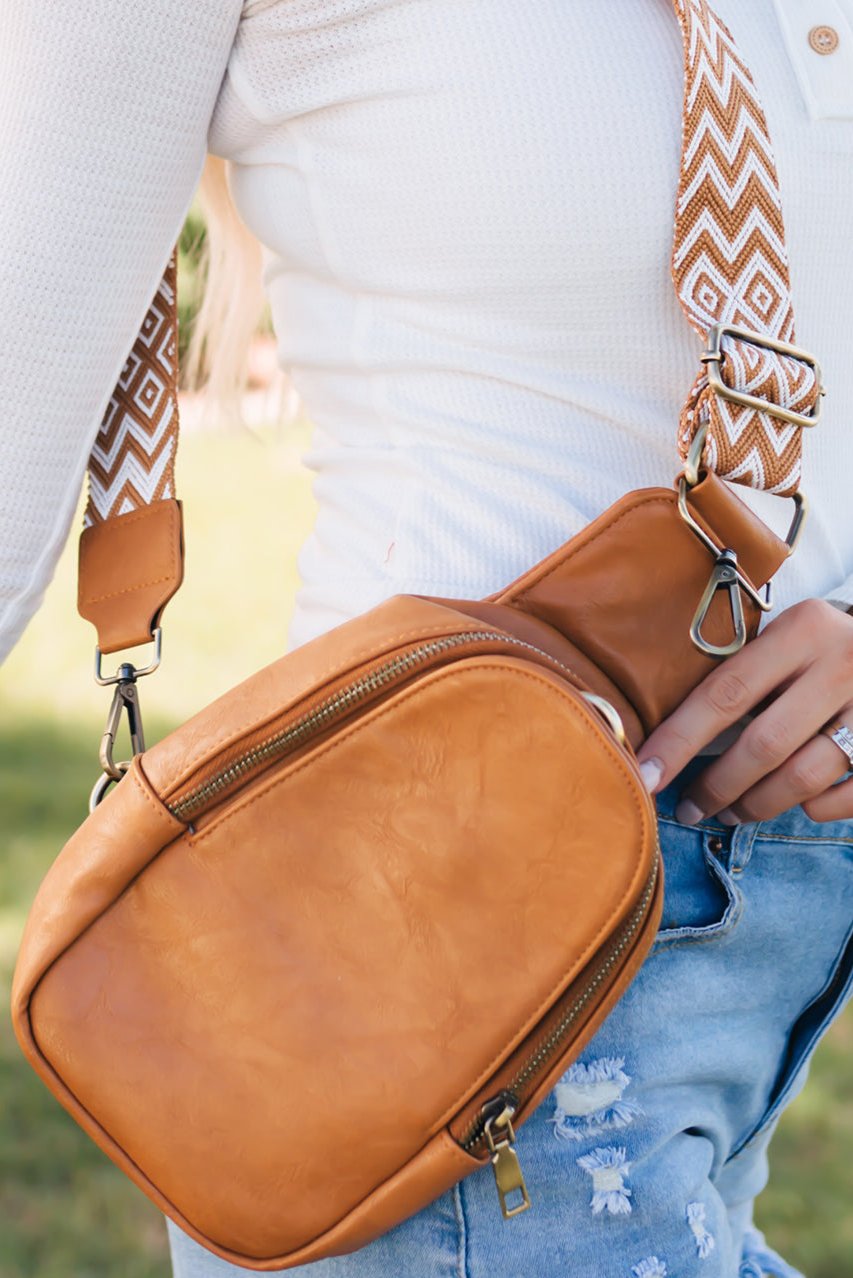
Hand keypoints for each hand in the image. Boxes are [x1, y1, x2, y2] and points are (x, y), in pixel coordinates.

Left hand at [635, 598, 852, 825]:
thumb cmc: (822, 647)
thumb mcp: (787, 637)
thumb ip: (744, 672)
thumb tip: (672, 738)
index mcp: (801, 631)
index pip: (724, 693)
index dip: (679, 741)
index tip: (647, 775)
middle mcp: (840, 665)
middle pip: (763, 745)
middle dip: (716, 786)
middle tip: (688, 808)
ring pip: (802, 779)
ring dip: (755, 805)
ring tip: (729, 813)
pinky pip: (842, 798)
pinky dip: (813, 808)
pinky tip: (794, 803)